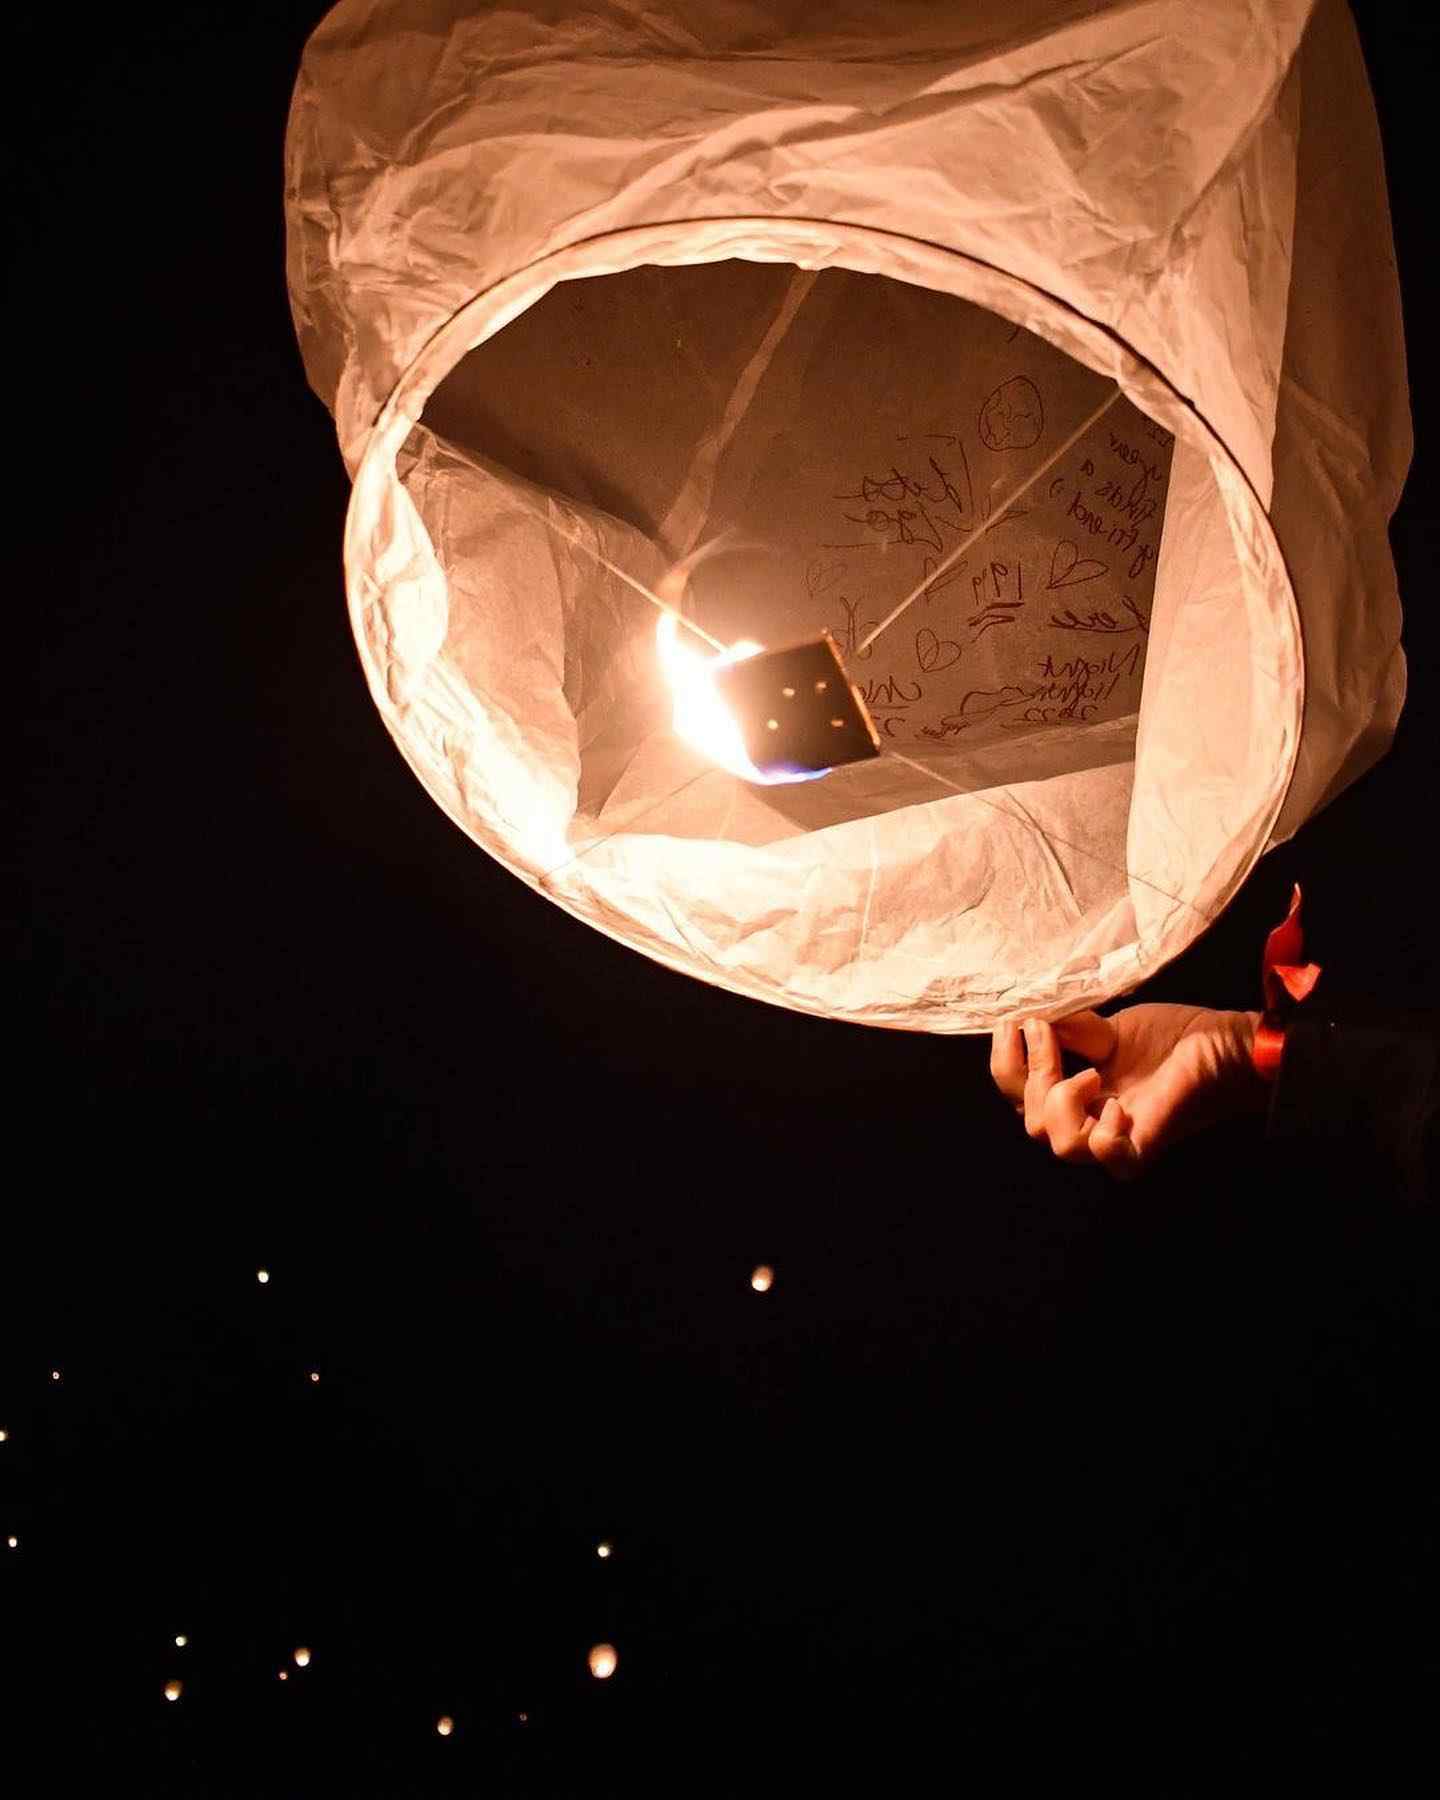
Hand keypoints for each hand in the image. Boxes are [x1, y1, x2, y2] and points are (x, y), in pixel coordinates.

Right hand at [989, 1005, 1268, 1179]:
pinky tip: (1119, 1106)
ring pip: (1061, 1145)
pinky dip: (1106, 1133)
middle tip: (1049, 1035)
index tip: (1012, 1025)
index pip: (1019, 1095)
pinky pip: (1111, 1157)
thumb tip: (1028, 1017)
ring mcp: (1119, 1135)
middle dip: (1032, 1075)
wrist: (1224, 1042)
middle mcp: (1092, 1120)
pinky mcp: (1148, 1142)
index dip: (1006, 1064)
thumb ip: (1068, 1032)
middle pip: (1033, 1125)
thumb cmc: (1172, 1038)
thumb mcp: (1107, 1028)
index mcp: (1076, 1094)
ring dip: (1063, 1102)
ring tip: (1093, 1073)